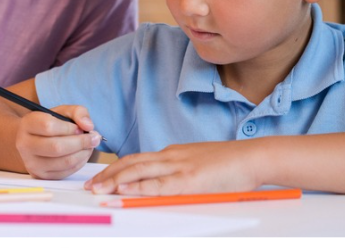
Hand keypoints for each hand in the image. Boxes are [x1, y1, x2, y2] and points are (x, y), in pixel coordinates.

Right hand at [15, 105, 100, 179]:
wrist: (34, 140)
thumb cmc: (51, 123)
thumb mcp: (63, 111)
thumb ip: (78, 112)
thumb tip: (88, 126)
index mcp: (28, 124)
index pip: (48, 126)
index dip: (69, 128)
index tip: (80, 128)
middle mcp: (25, 145)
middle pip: (56, 147)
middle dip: (81, 143)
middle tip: (95, 138)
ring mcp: (31, 163)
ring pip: (63, 162)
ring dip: (83, 154)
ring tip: (90, 146)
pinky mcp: (40, 175)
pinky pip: (65, 172)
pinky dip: (79, 163)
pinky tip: (83, 154)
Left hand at [85, 141, 261, 195]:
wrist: (254, 157)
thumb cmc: (231, 165)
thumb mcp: (199, 164)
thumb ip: (181, 171)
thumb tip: (166, 185)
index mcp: (173, 153)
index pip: (137, 159)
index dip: (116, 168)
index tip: (100, 178)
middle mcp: (172, 156)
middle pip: (132, 163)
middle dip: (107, 175)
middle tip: (89, 186)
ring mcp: (180, 167)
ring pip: (140, 172)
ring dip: (115, 181)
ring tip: (98, 189)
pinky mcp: (190, 180)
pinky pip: (159, 184)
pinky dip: (139, 188)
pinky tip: (126, 191)